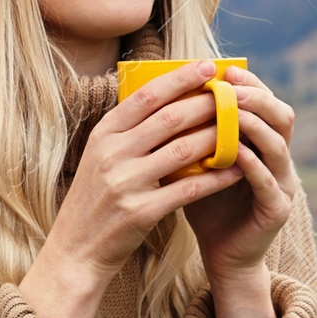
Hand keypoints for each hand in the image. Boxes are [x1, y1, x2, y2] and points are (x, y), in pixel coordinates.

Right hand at [53, 58, 248, 280]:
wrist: (76, 250)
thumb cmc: (95, 200)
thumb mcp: (101, 158)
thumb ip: (129, 132)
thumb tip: (169, 100)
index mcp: (103, 134)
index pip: (147, 96)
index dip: (180, 78)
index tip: (207, 66)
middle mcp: (112, 154)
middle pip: (170, 118)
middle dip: (207, 103)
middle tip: (233, 96)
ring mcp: (126, 183)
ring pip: (184, 150)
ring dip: (217, 137)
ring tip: (240, 129)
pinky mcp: (141, 212)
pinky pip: (189, 188)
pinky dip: (216, 177)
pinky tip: (236, 170)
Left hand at [180, 64, 297, 279]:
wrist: (219, 253)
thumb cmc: (203, 202)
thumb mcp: (194, 161)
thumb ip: (188, 133)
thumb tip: (157, 95)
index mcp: (261, 142)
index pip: (264, 101)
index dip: (248, 84)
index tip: (223, 70)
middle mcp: (278, 158)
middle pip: (281, 116)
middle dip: (257, 98)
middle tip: (230, 87)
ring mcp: (283, 184)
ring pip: (278, 146)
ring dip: (255, 127)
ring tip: (232, 112)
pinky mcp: (278, 210)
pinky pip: (269, 182)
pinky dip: (253, 166)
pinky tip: (236, 154)